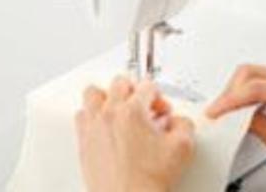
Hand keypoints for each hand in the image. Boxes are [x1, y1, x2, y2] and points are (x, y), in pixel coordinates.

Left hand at [75, 76, 194, 191]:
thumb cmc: (147, 182)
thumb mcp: (182, 149)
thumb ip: (184, 125)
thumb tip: (177, 121)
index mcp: (133, 111)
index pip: (147, 86)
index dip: (158, 97)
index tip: (161, 109)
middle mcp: (110, 113)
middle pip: (119, 82)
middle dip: (135, 91)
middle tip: (142, 106)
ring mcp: (93, 125)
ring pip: (94, 93)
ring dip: (108, 97)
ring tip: (119, 109)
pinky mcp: (83, 141)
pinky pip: (81, 115)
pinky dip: (91, 115)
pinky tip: (103, 125)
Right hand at [207, 64, 265, 173]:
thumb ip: (254, 123)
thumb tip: (232, 114)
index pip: (255, 87)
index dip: (231, 99)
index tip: (216, 110)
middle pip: (252, 72)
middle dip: (232, 90)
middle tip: (220, 109)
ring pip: (255, 73)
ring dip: (239, 90)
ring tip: (229, 109)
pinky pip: (263, 80)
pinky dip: (249, 91)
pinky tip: (243, 105)